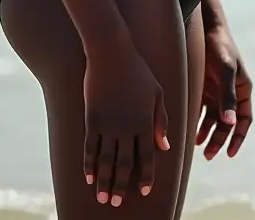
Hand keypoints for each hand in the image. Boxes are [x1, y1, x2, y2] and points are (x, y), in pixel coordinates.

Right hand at [82, 35, 169, 205]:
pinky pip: (90, 147)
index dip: (146, 176)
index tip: (144, 191)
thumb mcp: (157, 92)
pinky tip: (89, 176)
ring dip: (104, 181)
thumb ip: (160, 120)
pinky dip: (89, 164)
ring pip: (105, 160)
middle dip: (121, 185)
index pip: (147, 156)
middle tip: (117, 203)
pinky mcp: (91, 118)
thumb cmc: (138, 70)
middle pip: (124, 163)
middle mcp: (126, 126)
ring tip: (103, 197)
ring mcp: (107, 123)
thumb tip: (165, 146)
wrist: (111, 51)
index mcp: (145, 121)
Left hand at [196, 21, 252, 159]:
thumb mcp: (225, 70)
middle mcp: (231, 92)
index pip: (244, 119)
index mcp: (242, 88)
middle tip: (208, 155)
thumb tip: (230, 123)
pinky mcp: (204, 88)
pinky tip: (191, 132)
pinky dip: (198, 122)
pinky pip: (203, 111)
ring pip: (215, 120)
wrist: (204, 27)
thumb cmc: (219, 47)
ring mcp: (217, 91)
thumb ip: (227, 97)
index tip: (229, 153)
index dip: (238, 137)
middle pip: (228, 123)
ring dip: (208, 134)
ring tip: (198, 145)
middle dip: (220, 140)